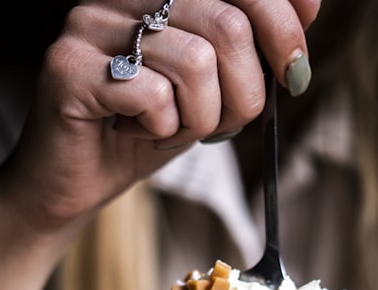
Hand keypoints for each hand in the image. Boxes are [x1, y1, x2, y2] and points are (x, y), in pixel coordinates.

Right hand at [0, 0, 318, 235]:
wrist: (73, 184)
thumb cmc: (145, 131)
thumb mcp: (214, 87)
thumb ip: (253, 46)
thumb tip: (309, 7)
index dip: (282, 21)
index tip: (294, 69)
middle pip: (227, 23)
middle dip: (247, 91)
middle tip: (227, 124)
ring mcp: (88, 25)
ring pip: (196, 61)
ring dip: (203, 117)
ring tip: (175, 128)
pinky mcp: (68, 68)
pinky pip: (154, 94)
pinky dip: (164, 128)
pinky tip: (140, 132)